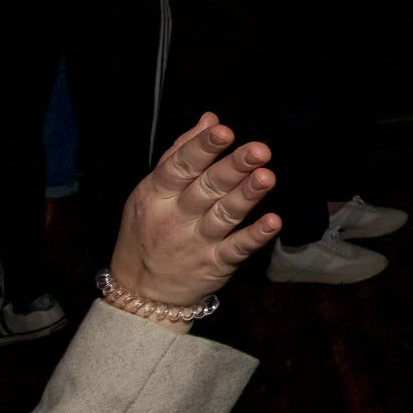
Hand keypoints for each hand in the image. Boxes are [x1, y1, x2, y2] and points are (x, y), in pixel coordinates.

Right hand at [107, 114, 280, 329]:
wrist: (140, 293)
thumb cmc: (147, 232)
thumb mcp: (150, 192)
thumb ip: (179, 153)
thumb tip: (208, 120)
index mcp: (156, 194)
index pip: (180, 166)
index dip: (202, 148)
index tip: (224, 131)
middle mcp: (175, 217)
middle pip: (206, 188)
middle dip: (233, 167)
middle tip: (259, 150)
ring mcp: (196, 242)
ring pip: (224, 215)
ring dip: (247, 196)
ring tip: (267, 177)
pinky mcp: (214, 265)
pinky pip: (236, 249)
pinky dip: (254, 236)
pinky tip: (272, 222)